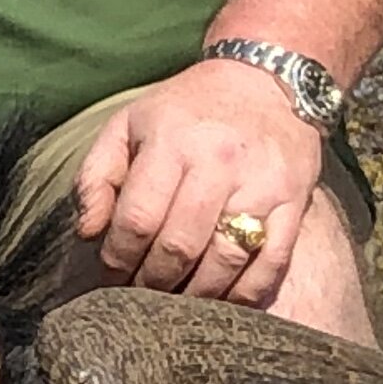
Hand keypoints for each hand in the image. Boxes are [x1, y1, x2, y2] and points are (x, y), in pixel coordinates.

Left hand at [71, 59, 327, 304]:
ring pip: (225, 260)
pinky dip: (246, 292)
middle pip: (179, 245)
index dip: (118, 256)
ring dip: (195, 293)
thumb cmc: (186, 110)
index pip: (138, 218)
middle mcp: (219, 163)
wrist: (265, 81)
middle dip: (152, 281)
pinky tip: (223, 302)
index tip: (110, 274)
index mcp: (172, 142)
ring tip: (175, 302)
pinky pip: (272, 262)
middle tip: (139, 295)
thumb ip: (96, 175)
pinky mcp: (295, 202)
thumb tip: (88, 232)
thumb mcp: (127, 124)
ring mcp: (262, 185)